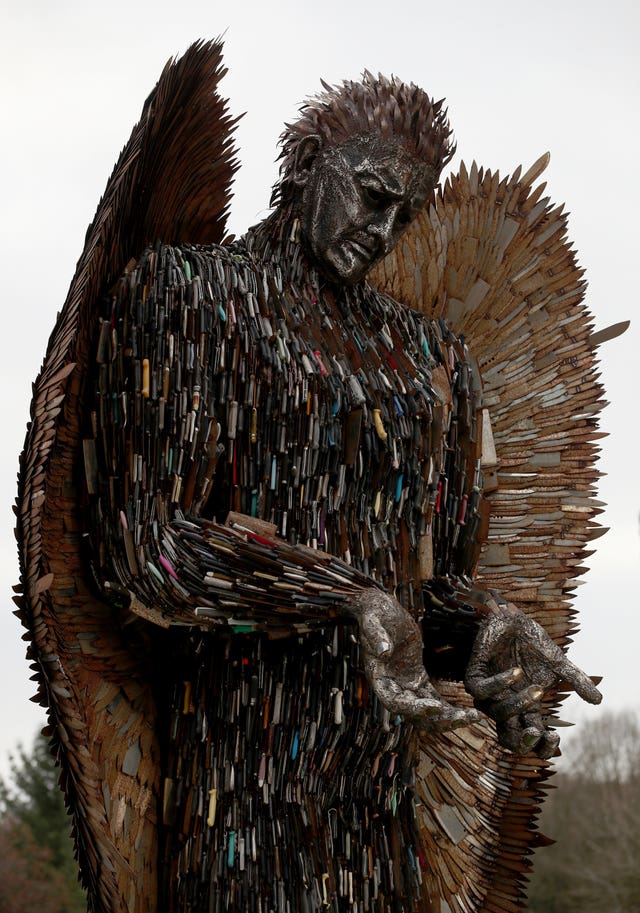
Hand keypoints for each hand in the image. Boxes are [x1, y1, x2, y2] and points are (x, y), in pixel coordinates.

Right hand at [351, 588, 479, 730]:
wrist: (380, 611)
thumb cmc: (375, 614)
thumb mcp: (373, 621)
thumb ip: (376, 636)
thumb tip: (383, 651)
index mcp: (379, 677)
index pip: (394, 702)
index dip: (413, 708)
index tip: (435, 706)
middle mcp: (392, 687)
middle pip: (414, 714)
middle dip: (439, 719)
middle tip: (464, 717)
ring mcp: (406, 685)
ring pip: (426, 711)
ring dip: (447, 718)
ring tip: (473, 716)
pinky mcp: (417, 678)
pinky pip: (433, 698)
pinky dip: (448, 707)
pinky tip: (468, 710)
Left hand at [465, 601, 601, 757]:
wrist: (512, 618)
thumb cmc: (532, 643)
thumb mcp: (558, 663)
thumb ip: (576, 681)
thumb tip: (598, 700)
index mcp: (527, 707)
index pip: (533, 739)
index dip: (543, 747)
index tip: (555, 737)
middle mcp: (507, 704)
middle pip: (510, 740)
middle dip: (523, 742)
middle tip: (536, 731)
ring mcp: (489, 693)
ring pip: (498, 714)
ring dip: (519, 704)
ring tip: (537, 688)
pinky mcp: (475, 677)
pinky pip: (481, 691)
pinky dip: (499, 684)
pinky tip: (516, 672)